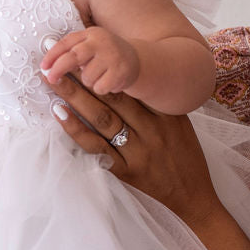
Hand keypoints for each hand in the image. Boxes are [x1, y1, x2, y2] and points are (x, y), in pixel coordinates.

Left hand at [41, 27, 139, 95]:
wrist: (139, 61)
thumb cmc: (107, 56)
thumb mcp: (91, 48)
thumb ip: (73, 52)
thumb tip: (48, 66)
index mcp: (91, 34)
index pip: (67, 42)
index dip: (52, 55)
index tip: (43, 67)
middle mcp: (102, 42)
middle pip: (73, 57)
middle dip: (59, 69)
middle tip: (51, 79)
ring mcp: (112, 56)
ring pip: (86, 77)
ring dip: (89, 81)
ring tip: (99, 76)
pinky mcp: (121, 71)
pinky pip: (99, 87)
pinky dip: (101, 88)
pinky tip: (110, 81)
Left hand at [50, 71, 223, 232]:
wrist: (194, 198)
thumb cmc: (185, 157)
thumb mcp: (179, 124)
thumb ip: (156, 104)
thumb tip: (126, 80)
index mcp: (165, 115)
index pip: (131, 86)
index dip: (105, 66)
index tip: (84, 51)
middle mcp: (151, 130)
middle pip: (112, 98)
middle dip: (84, 77)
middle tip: (60, 60)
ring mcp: (137, 152)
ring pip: (102, 119)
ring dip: (75, 98)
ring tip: (54, 80)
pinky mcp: (125, 173)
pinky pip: (96, 148)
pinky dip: (76, 130)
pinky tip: (60, 114)